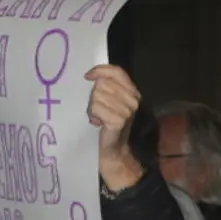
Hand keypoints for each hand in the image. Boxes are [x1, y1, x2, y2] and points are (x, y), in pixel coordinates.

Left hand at [85, 64, 142, 190]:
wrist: (115, 149)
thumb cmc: (109, 123)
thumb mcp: (110, 101)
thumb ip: (107, 87)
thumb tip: (91, 75)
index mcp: (133, 92)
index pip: (117, 71)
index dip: (101, 70)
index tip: (87, 76)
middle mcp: (133, 99)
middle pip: (102, 84)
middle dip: (93, 96)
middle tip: (97, 109)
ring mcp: (127, 110)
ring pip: (96, 96)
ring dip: (92, 107)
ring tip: (98, 117)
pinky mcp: (119, 120)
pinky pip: (95, 108)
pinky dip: (92, 115)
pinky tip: (98, 123)